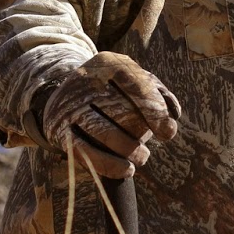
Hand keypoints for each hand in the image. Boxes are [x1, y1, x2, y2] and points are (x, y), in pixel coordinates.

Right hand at [40, 52, 181, 178]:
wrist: (67, 96)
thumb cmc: (115, 91)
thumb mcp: (136, 82)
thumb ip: (160, 94)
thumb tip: (173, 115)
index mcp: (108, 62)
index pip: (135, 84)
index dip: (154, 111)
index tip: (167, 132)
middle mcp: (85, 79)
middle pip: (121, 111)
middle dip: (141, 132)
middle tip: (148, 144)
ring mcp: (69, 105)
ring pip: (103, 132)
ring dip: (129, 150)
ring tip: (142, 157)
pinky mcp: (59, 129)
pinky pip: (85, 151)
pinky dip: (108, 165)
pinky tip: (127, 171)